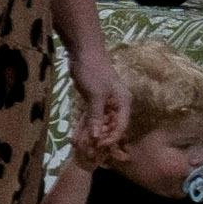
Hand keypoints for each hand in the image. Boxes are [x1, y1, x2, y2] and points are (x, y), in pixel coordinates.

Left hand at [70, 38, 133, 157]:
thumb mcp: (95, 95)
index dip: (111, 138)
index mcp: (123, 103)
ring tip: (82, 146)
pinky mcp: (94, 101)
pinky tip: (79, 135)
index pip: (121, 126)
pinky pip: (92, 117)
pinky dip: (86, 125)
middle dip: (101, 138)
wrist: (83, 53)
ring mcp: (105, 103)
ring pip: (101, 123)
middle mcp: (117, 105)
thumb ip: (97, 116)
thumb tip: (97, 137)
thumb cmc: (93, 72)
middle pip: (111, 127)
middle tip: (89, 151)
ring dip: (92, 134)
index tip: (99, 147)